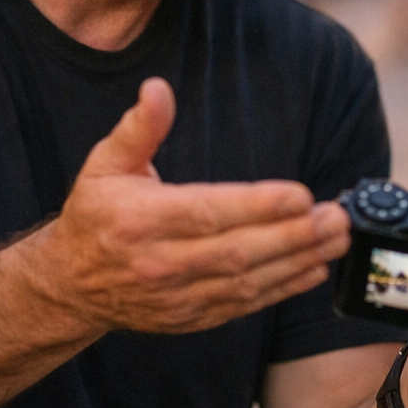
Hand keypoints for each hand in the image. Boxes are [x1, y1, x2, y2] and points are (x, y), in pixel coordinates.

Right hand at [28, 77, 350, 333]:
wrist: (70, 286)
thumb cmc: (95, 215)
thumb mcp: (105, 164)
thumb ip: (138, 128)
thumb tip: (157, 89)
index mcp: (138, 220)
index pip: (207, 214)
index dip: (257, 207)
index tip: (299, 194)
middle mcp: (158, 263)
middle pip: (237, 252)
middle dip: (293, 236)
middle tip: (336, 217)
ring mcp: (176, 296)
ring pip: (247, 283)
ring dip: (299, 261)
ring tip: (337, 239)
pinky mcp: (191, 318)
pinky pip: (244, 305)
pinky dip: (282, 289)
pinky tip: (314, 268)